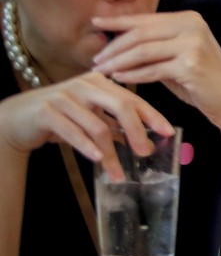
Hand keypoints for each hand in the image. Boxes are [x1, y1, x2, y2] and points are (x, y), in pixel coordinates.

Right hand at [0, 74, 173, 181]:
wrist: (18, 118)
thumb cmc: (61, 117)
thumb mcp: (91, 117)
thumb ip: (116, 125)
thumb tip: (146, 139)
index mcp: (100, 82)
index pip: (132, 98)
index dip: (152, 115)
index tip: (168, 132)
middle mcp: (85, 84)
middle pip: (121, 106)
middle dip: (137, 131)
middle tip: (146, 153)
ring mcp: (65, 96)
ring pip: (97, 126)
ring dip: (111, 153)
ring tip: (119, 173)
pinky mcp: (48, 111)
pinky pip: (74, 132)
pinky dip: (88, 147)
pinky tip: (98, 160)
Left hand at [91, 11, 220, 133]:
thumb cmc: (202, 82)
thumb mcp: (178, 57)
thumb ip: (155, 46)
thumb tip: (118, 41)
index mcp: (189, 19)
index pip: (146, 19)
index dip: (117, 21)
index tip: (95, 22)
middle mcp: (192, 26)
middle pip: (141, 33)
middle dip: (114, 47)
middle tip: (95, 59)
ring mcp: (193, 44)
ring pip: (143, 51)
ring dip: (118, 62)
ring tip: (101, 70)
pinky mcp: (190, 65)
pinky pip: (152, 69)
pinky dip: (132, 75)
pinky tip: (119, 78)